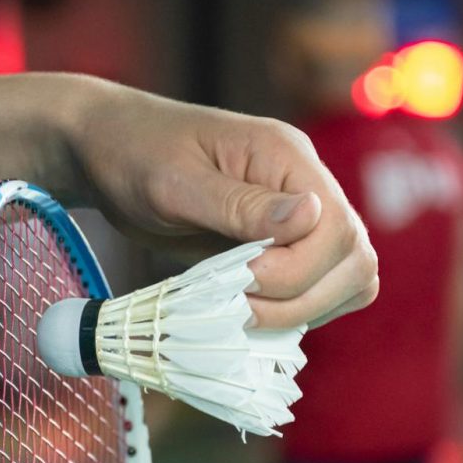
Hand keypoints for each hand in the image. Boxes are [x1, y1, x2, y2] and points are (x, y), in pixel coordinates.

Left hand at [64, 77, 378, 328]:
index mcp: (287, 156)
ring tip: (240, 313)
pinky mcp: (281, 247)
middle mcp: (305, 186)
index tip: (242, 277)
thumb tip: (311, 215)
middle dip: (303, 298)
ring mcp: (297, 219)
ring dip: (302, 310)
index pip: (337, 226)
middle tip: (240, 307)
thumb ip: (240, 204)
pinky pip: (317, 290)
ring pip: (346, 279)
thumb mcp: (175, 181)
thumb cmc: (133, 154)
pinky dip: (292, 311)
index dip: (299, 269)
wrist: (108, 149)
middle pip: (354, 259)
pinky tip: (247, 312)